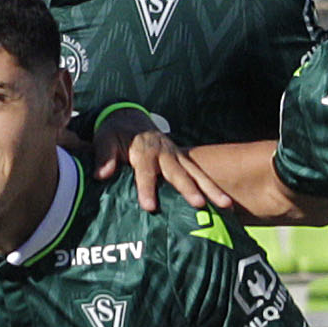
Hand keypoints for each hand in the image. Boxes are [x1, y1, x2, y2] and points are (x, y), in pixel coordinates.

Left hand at [93, 111, 233, 212]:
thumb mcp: (104, 139)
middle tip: (199, 204)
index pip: (145, 171)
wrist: (130, 120)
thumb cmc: (115, 133)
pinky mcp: (183, 161)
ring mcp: (177, 156)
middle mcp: (164, 153)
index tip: (149, 206)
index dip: (147, 188)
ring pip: (196, 173)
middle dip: (189, 188)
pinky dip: (212, 187)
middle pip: (178, 172)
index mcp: (143, 150)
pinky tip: (226, 204)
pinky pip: (200, 175)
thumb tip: (102, 175)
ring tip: (226, 204)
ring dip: (211, 188)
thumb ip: (103, 157)